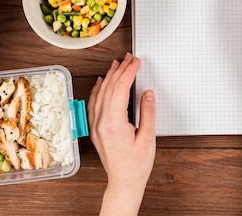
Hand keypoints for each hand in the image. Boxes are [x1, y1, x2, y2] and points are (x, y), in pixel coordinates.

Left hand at [87, 53, 156, 215]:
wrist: (123, 182)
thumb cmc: (136, 165)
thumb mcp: (148, 138)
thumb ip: (148, 113)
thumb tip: (147, 93)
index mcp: (113, 123)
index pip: (120, 89)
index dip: (129, 72)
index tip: (136, 62)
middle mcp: (101, 122)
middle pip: (109, 88)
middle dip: (120, 70)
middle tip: (129, 58)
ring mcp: (95, 125)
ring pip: (99, 93)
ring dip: (109, 76)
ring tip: (117, 64)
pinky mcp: (95, 128)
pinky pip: (93, 103)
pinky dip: (97, 89)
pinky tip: (101, 82)